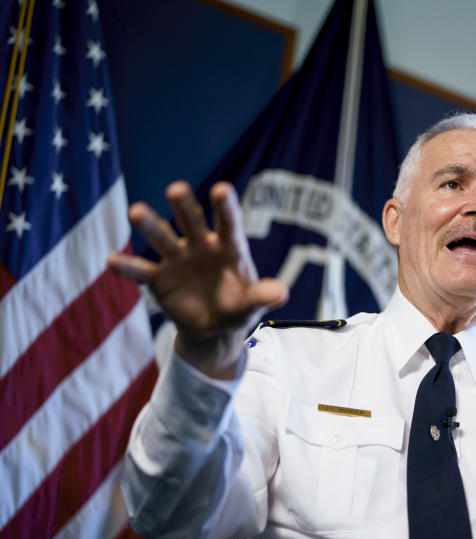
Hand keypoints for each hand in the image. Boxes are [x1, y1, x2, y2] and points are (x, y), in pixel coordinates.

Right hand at [107, 181, 287, 377]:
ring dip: (149, 225)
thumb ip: (263, 296)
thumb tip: (281, 293)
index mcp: (228, 247)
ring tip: (136, 212)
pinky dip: (127, 266)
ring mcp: (177, 259)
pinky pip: (140, 270)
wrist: (214, 329)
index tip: (221, 190)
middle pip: (191, 221)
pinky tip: (113, 259)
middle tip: (176, 189)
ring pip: (162, 237)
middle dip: (184, 206)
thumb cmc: (238, 307)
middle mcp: (200, 245)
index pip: (229, 223)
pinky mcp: (157, 278)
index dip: (225, 207)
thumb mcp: (252, 304)